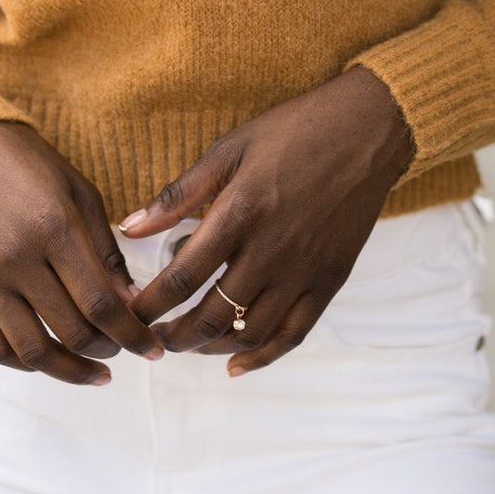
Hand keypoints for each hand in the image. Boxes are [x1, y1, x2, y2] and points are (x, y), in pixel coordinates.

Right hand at [0, 119, 166, 386]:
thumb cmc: (31, 169)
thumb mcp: (81, 195)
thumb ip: (106, 252)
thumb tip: (131, 306)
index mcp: (54, 227)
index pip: (101, 304)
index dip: (131, 335)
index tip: (151, 348)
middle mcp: (16, 257)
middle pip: (71, 332)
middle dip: (108, 350)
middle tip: (124, 349)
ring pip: (33, 352)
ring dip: (71, 371)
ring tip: (95, 371)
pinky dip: (26, 365)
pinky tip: (50, 361)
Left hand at [120, 67, 415, 375]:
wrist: (366, 130)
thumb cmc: (292, 132)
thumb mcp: (229, 150)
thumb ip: (179, 194)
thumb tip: (128, 228)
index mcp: (240, 213)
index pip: (182, 277)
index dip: (149, 304)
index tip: (129, 312)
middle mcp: (272, 250)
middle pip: (212, 315)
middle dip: (174, 335)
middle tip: (152, 337)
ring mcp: (304, 270)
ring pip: (250, 332)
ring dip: (211, 348)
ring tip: (189, 343)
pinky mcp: (330, 280)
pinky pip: (294, 334)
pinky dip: (262, 356)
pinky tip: (236, 363)